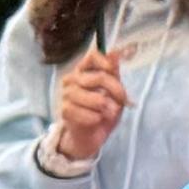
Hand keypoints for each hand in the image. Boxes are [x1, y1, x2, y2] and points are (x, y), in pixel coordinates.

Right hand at [46, 48, 128, 169]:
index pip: (92, 56)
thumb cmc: (103, 111)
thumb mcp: (114, 92)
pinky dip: (97, 118)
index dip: (106, 62)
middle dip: (116, 91)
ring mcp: (66, 94)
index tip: (115, 73)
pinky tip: (96, 120)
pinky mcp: (65, 110)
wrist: (90, 135)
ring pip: (95, 97)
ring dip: (107, 108)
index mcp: (84, 70)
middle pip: (99, 77)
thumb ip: (114, 73)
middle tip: (122, 101)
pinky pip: (87, 112)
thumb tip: (116, 52)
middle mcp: (72, 79)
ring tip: (109, 113)